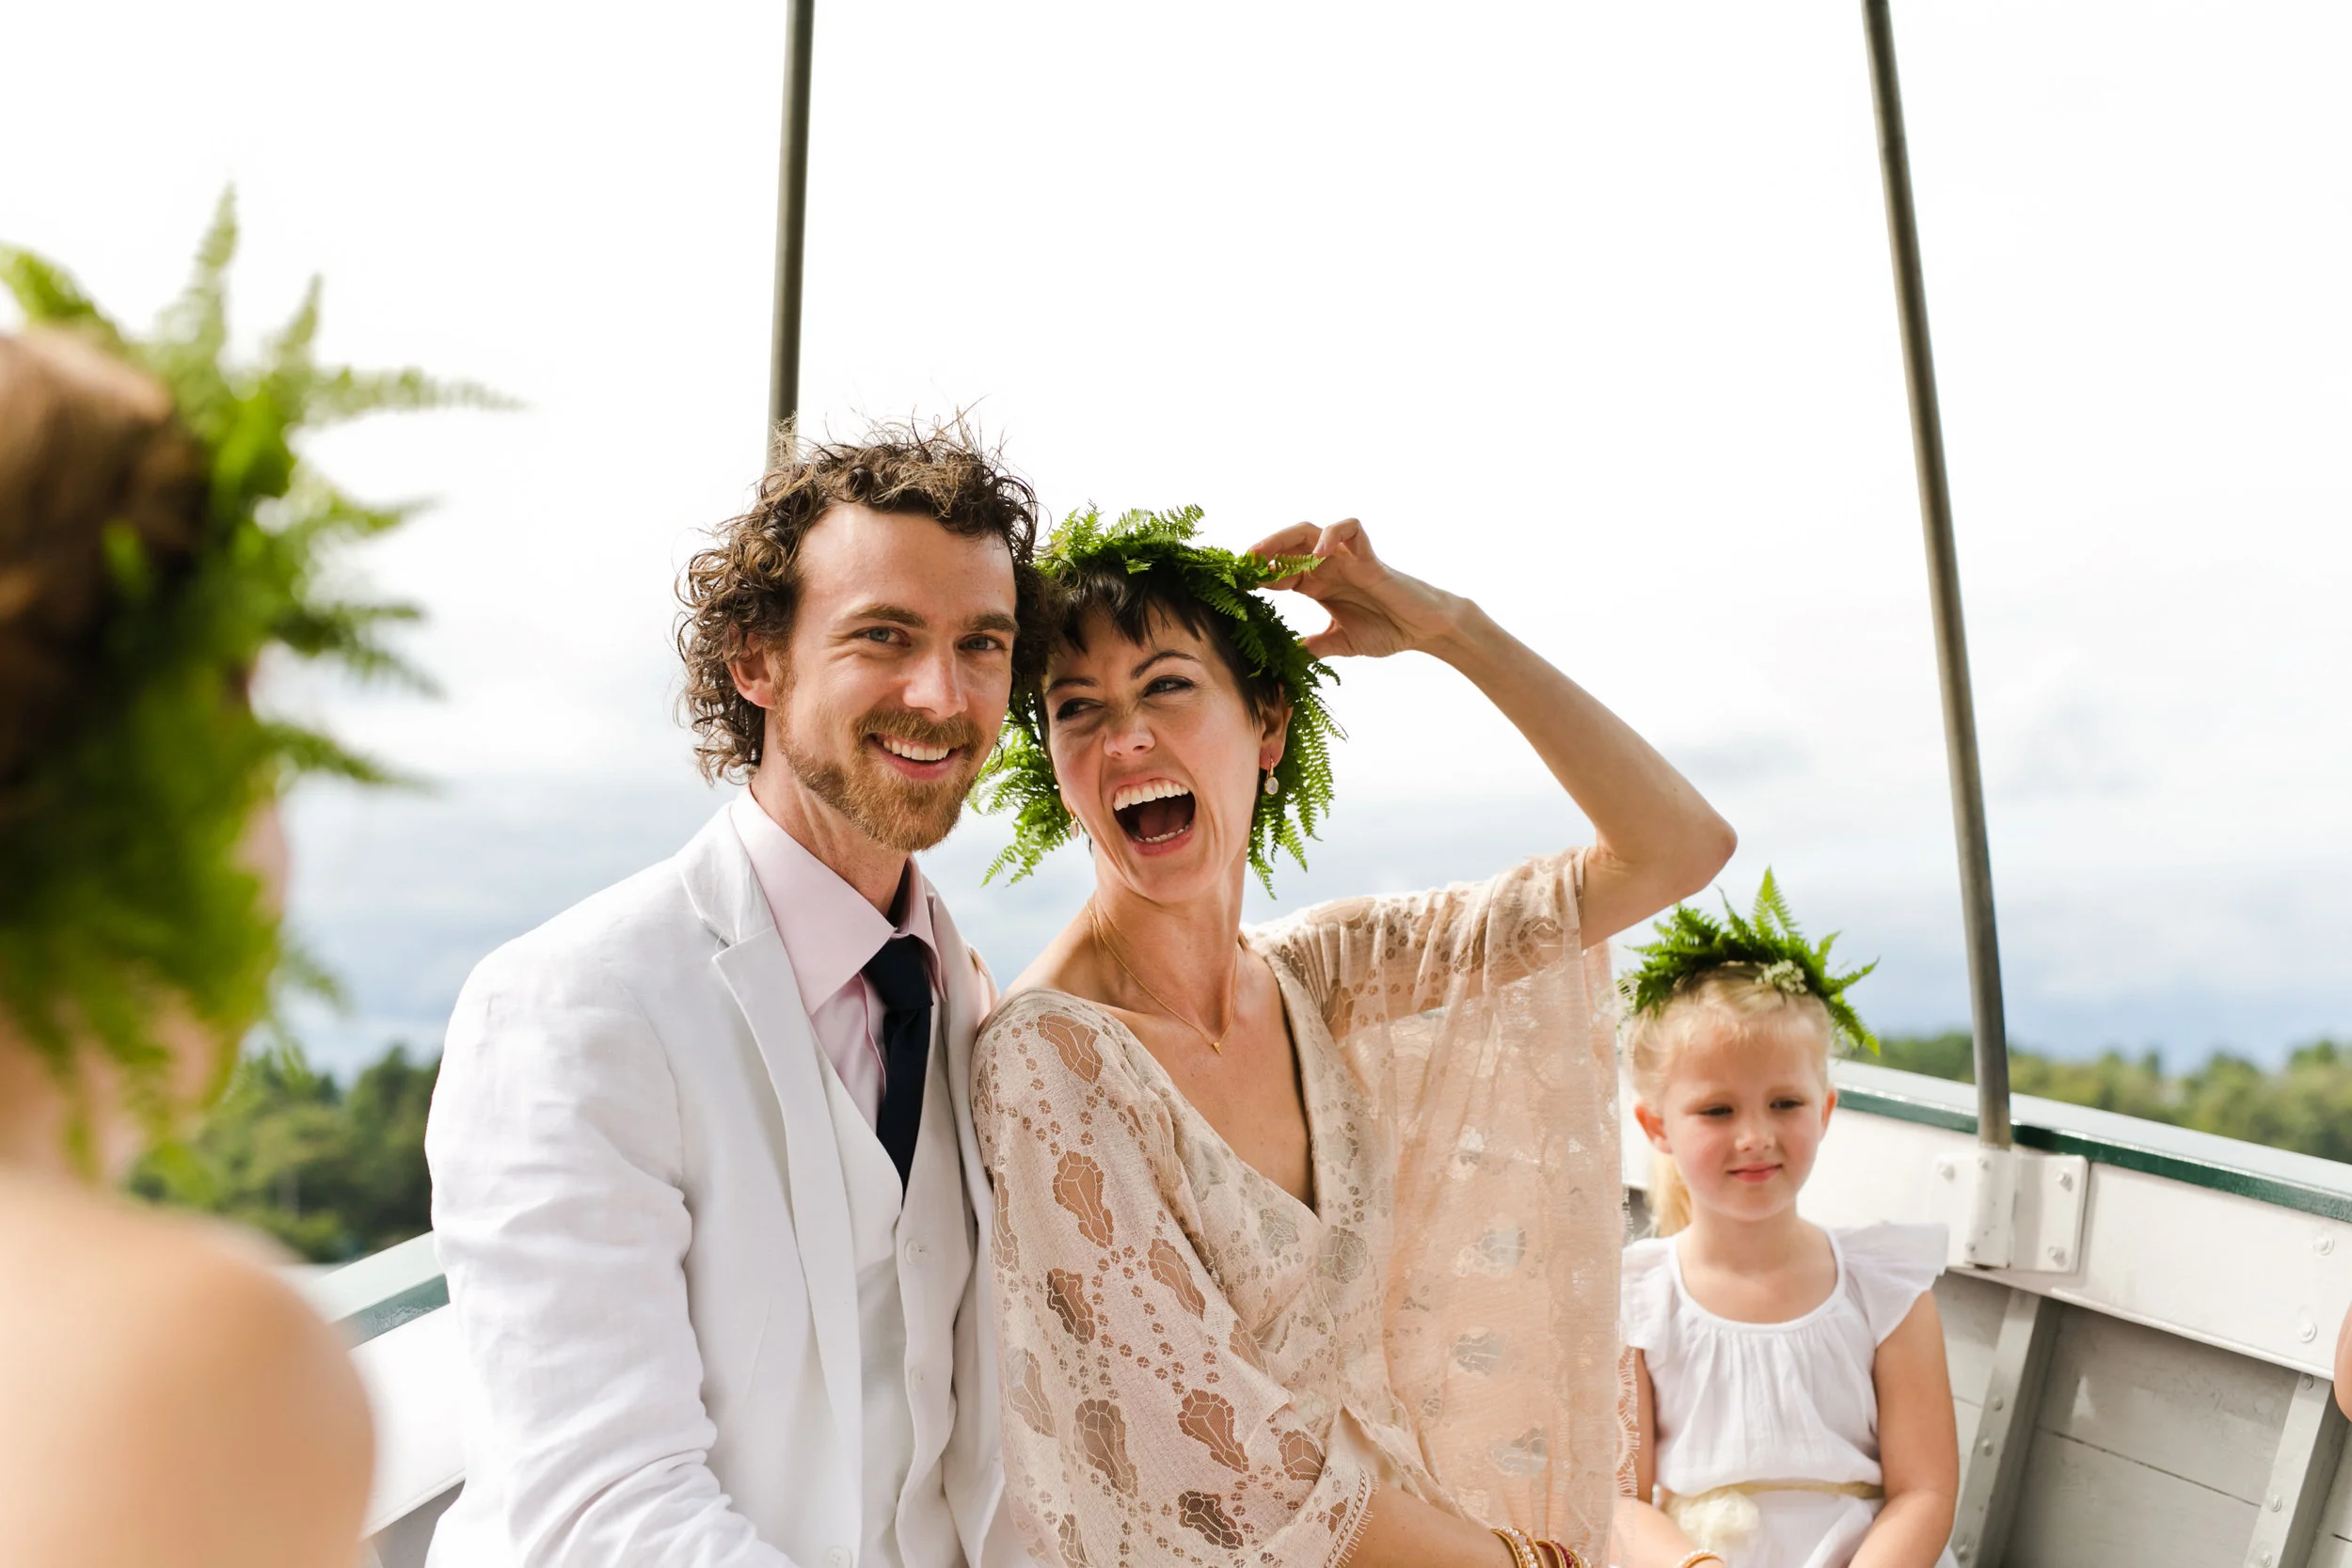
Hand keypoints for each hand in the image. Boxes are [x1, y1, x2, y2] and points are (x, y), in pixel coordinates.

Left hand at [1243, 518, 1467, 660]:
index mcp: (1318, 585)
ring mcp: (1347, 559)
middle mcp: (1329, 567)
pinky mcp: (1369, 557)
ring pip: (1310, 531)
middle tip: (1241, 566)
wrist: (1422, 629)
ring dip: (1283, 539)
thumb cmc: (1387, 630)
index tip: (1237, 588)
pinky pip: (1351, 529)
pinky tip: (1318, 555)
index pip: (1279, 570)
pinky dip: (1332, 534)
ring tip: (1265, 556)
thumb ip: (1314, 648)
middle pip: (1288, 546)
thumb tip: (1286, 662)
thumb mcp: (1340, 643)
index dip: (1258, 576)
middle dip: (1262, 552)